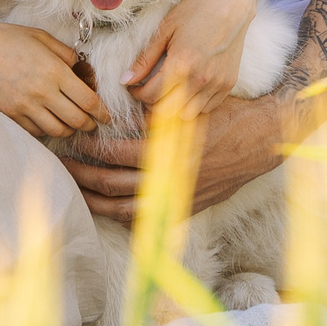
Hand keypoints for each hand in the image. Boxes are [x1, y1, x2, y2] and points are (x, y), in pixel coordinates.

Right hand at [0, 23, 106, 138]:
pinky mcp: (11, 115)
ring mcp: (25, 106)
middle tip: (93, 123)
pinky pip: (36, 131)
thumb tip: (79, 67)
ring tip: (71, 123)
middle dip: (89, 125)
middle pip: (77, 121)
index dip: (102, 112)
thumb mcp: (39, 36)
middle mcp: (42, 92)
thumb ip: (64, 52)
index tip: (107, 116)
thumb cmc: (4, 40)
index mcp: (54, 71)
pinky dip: (47, 129)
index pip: (88, 100)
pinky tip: (49, 121)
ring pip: (58, 130)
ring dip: (69, 129)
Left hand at [59, 96, 285, 224]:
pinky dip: (124, 217)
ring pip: (125, 210)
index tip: (75, 139)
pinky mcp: (187, 207)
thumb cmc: (226, 115)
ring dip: (97, 202)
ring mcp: (178, 197)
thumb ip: (154, 111)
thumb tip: (119, 105)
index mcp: (167, 150)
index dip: (90, 148)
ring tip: (77, 192)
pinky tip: (109, 210)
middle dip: (84, 177)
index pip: (115, 154)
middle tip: (63, 167)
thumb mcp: (188, 106)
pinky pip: (148, 220)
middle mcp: (169, 178)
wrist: (263, 140)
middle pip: (113, 185)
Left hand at [124, 0, 258, 118]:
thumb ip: (145, 58)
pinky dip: (194, 105)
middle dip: (152, 104)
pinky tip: (188, 89)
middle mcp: (200, 79)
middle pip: (167, 112)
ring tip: (168, 91)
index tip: (134, 86)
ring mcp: (217, 84)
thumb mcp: (165, 30)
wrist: (233, 4)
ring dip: (174, 108)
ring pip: (188, 115)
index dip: (137, 94)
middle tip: (148, 90)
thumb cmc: (196, 11)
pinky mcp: (229, 84)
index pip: (151, 96)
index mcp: (181, 65)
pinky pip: (207, 109)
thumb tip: (125, 80)